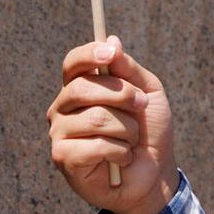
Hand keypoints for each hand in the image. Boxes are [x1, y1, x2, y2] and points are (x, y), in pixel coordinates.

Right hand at [48, 37, 176, 213]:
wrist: (153, 172)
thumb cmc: (148, 130)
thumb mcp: (148, 93)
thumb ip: (128, 69)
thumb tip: (110, 41)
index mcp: (81, 87)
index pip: (73, 63)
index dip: (89, 54)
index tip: (111, 54)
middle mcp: (63, 108)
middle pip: (83, 87)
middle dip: (123, 95)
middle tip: (141, 106)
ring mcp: (59, 133)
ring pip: (95, 118)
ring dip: (127, 128)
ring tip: (132, 139)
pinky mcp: (63, 158)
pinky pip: (96, 145)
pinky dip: (121, 151)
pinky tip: (122, 158)